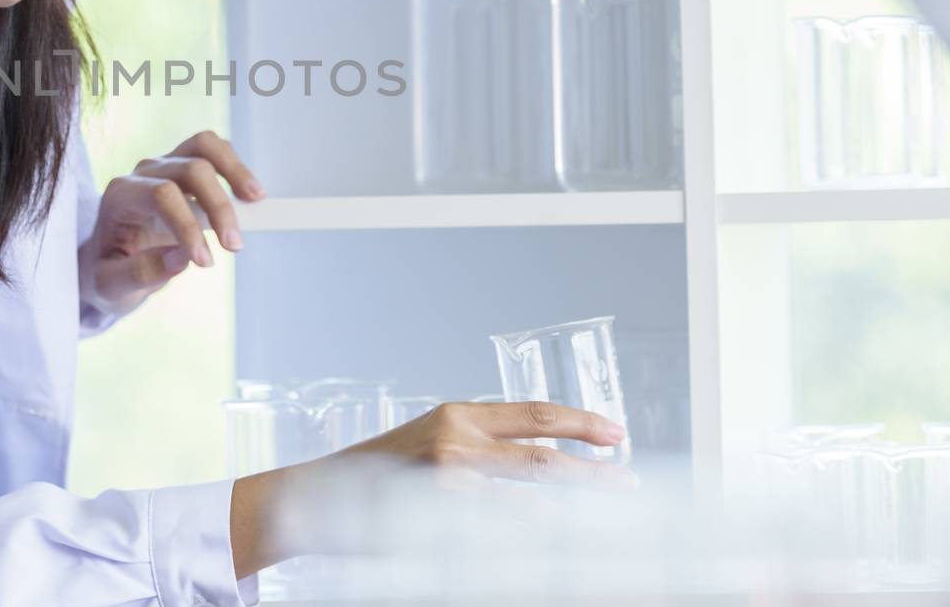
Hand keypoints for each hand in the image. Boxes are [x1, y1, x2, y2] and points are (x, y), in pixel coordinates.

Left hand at [78, 130, 265, 317]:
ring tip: (257, 200)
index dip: (188, 225)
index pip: (161, 195)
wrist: (106, 256)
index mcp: (120, 197)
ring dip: (235, 171)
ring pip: (204, 146)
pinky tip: (252, 195)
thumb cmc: (108, 270)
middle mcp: (142, 173)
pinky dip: (235, 168)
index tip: (206, 262)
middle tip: (235, 246)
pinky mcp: (183, 166)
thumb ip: (140, 274)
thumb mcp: (111, 285)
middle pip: (190, 169)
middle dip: (218, 206)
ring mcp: (164, 165)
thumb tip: (182, 259)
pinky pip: (213, 151)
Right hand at [230, 401, 637, 579]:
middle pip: (543, 452)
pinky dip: (534, 529)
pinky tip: (557, 536)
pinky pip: (503, 521)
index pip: (534, 413)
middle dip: (593, 467)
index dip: (579, 422)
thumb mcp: (430, 444)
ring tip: (608, 509)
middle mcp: (458, 435)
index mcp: (459, 414)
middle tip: (628, 479)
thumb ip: (476, 448)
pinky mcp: (441, 503)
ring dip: (575, 498)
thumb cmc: (379, 475)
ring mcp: (450, 470)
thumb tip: (534, 464)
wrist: (321, 496)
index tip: (614, 433)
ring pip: (532, 487)